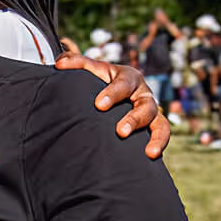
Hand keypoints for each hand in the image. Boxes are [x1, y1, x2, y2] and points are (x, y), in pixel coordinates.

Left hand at [55, 55, 169, 158]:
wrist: (110, 93)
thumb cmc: (100, 81)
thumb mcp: (92, 70)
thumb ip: (77, 64)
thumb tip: (60, 63)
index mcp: (129, 78)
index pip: (124, 84)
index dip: (113, 94)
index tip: (99, 105)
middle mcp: (143, 94)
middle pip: (145, 106)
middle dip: (134, 119)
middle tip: (120, 132)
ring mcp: (150, 112)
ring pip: (161, 123)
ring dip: (157, 138)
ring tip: (149, 152)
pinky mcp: (152, 127)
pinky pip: (161, 136)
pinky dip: (159, 145)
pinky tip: (150, 157)